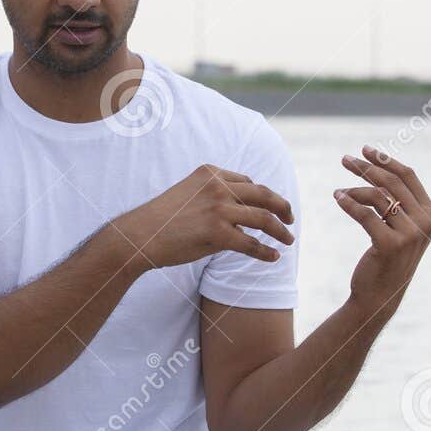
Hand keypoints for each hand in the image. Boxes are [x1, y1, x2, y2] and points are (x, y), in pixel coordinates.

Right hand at [110, 164, 294, 272]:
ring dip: (281, 231)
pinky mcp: (218, 233)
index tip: (270, 207)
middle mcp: (218, 186)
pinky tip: (273, 257)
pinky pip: (251, 243)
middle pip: (264, 195)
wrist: (140, 235)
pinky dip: (266, 252)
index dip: (262, 196)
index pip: (247, 182)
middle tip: (290, 219)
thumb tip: (238, 213)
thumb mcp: (187, 193)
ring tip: (289, 240)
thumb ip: (212, 195)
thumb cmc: (161, 219)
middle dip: (282, 207)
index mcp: (210, 173)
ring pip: (263, 219)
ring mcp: (219, 209)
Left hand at [334, 144, 430, 315]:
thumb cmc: (386, 258)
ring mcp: (409, 234)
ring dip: (354, 189)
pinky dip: (348, 203)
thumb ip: (397, 202)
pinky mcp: (389, 244)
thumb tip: (376, 169)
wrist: (379, 295)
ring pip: (377, 196)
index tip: (366, 150)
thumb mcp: (399, 227)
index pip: (408, 176)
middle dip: (366, 167)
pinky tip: (337, 198)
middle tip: (345, 159)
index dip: (386, 160)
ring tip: (338, 191)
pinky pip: (364, 214)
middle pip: (392, 182)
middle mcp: (425, 222)